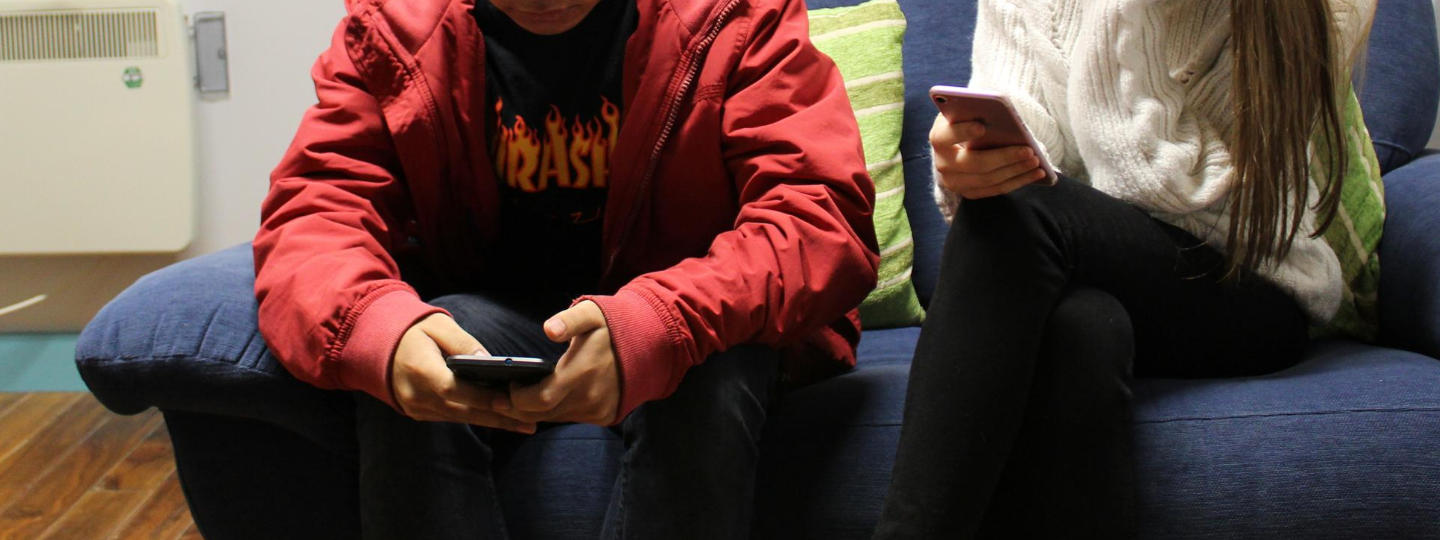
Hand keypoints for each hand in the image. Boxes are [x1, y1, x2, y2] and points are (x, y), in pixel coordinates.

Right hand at [391, 313, 536, 432]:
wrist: (377, 344)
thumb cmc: (412, 329)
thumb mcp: (438, 325)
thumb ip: (463, 343)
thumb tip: (489, 360)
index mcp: (420, 370)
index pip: (455, 390)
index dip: (483, 398)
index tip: (511, 401)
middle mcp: (416, 395)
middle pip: (463, 411)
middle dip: (498, 418)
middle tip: (530, 423)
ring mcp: (416, 407)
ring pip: (460, 418)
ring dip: (492, 422)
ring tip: (525, 424)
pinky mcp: (419, 412)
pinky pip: (452, 417)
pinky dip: (476, 417)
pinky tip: (502, 419)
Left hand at [495, 301, 619, 425]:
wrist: (650, 346)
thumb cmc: (613, 327)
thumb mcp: (592, 314)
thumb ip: (569, 320)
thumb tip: (548, 329)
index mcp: (582, 372)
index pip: (540, 399)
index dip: (518, 398)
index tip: (509, 384)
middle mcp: (589, 397)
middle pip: (542, 414)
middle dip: (518, 408)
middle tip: (501, 397)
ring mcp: (597, 409)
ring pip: (555, 418)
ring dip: (535, 411)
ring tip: (517, 398)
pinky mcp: (604, 415)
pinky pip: (571, 418)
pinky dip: (555, 411)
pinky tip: (545, 400)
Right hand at [931, 113, 1046, 198]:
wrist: (960, 144)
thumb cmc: (969, 120)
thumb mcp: (967, 111)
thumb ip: (976, 110)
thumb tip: (999, 109)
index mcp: (939, 137)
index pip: (945, 136)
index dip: (962, 132)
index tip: (981, 127)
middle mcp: (942, 163)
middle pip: (974, 163)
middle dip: (1004, 157)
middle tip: (1028, 150)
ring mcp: (954, 182)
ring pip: (988, 179)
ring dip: (1016, 170)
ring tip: (1036, 161)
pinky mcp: (969, 192)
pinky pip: (996, 190)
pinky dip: (1019, 181)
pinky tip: (1037, 173)